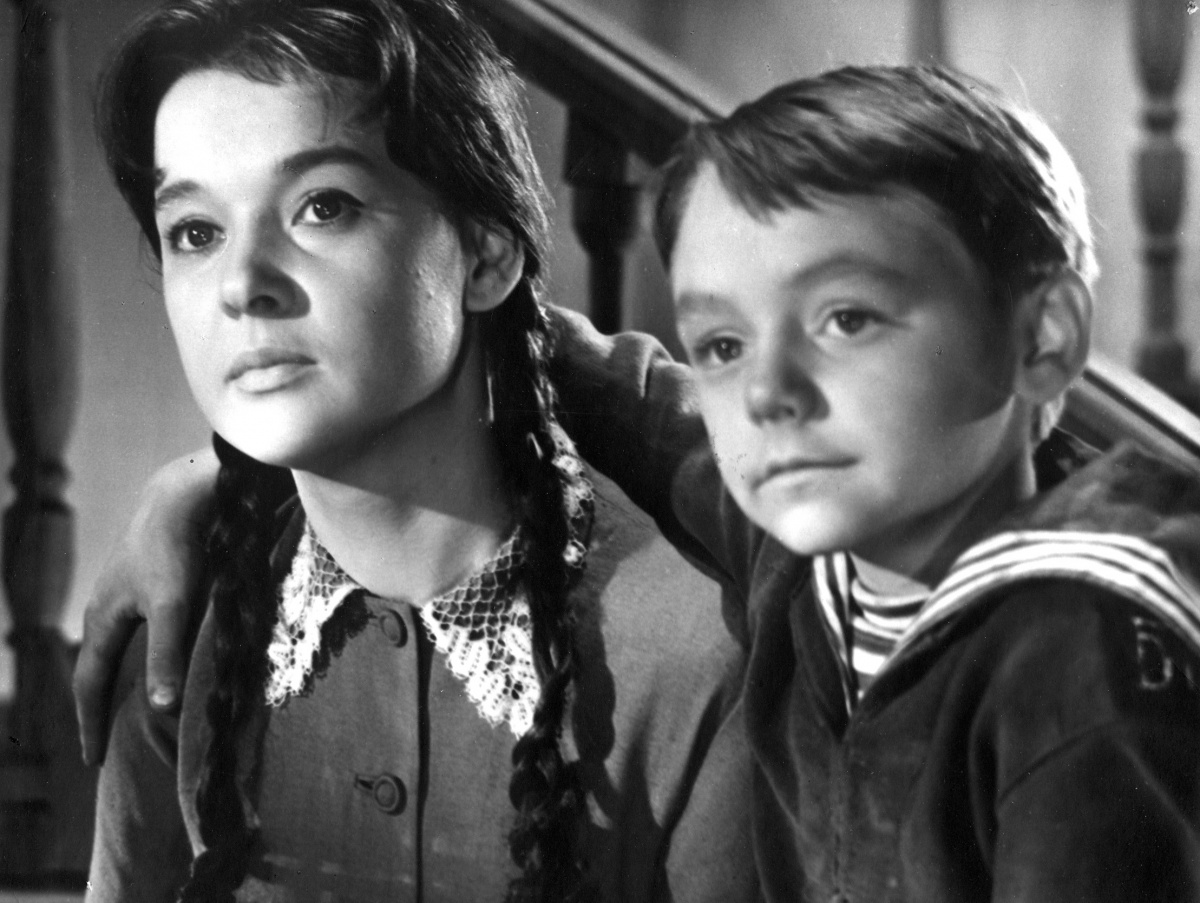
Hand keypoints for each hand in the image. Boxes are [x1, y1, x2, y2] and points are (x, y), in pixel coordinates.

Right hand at [73, 448, 218, 764]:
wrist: (182, 496)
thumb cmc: (178, 551)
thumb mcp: (176, 607)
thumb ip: (167, 656)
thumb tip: (159, 709)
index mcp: (103, 621)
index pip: (90, 685)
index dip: (92, 724)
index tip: (93, 761)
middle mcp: (104, 608)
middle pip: (93, 669)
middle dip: (95, 706)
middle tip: (98, 743)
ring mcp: (120, 591)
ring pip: (110, 647)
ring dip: (111, 679)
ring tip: (117, 704)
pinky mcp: (141, 578)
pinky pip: (126, 628)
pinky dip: (129, 652)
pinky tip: (145, 651)